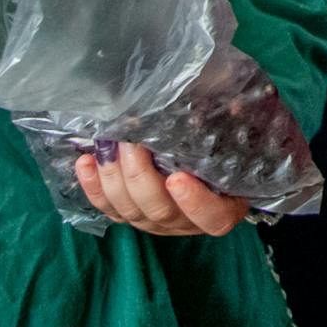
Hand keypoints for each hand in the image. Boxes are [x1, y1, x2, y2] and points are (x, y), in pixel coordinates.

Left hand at [74, 141, 246, 235]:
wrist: (210, 169)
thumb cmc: (229, 151)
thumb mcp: (242, 140)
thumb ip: (240, 126)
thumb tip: (236, 105)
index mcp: (223, 207)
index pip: (212, 217)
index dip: (194, 202)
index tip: (178, 179)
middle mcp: (187, 221)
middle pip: (160, 211)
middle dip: (140, 177)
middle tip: (131, 143)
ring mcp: (157, 222)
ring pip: (130, 211)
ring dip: (113, 178)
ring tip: (106, 146)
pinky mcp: (132, 216)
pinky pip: (109, 209)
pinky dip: (94, 187)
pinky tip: (85, 162)